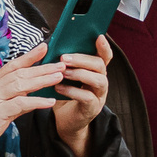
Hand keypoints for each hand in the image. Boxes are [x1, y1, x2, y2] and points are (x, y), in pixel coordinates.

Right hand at [0, 46, 66, 156]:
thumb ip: (13, 96)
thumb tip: (32, 89)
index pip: (11, 66)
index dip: (29, 56)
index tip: (44, 47)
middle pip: (19, 73)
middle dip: (41, 68)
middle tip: (60, 65)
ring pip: (20, 85)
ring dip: (42, 80)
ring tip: (58, 77)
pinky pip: (19, 104)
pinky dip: (36, 101)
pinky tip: (50, 101)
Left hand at [52, 36, 111, 156]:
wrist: (64, 121)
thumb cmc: (64, 95)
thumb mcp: (64, 76)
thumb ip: (64, 63)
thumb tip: (52, 45)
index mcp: (95, 72)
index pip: (105, 56)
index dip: (104, 46)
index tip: (98, 36)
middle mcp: (101, 81)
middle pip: (100, 66)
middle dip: (83, 59)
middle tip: (64, 58)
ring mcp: (99, 95)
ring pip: (98, 80)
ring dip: (79, 74)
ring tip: (62, 72)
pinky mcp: (92, 108)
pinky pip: (86, 97)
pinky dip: (71, 91)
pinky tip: (58, 88)